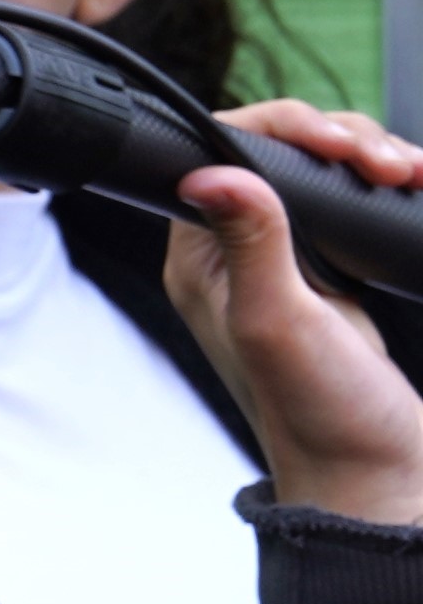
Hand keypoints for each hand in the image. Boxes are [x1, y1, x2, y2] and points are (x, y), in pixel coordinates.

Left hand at [162, 102, 422, 527]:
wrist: (380, 475)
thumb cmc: (322, 415)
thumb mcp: (279, 322)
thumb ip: (251, 244)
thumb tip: (211, 172)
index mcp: (201, 259)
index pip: (220, 154)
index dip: (279, 128)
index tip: (337, 141)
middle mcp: (236, 255)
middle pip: (277, 154)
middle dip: (339, 140)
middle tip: (385, 162)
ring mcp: (289, 264)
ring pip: (321, 175)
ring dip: (366, 158)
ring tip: (404, 172)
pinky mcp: (335, 277)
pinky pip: (351, 207)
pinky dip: (382, 188)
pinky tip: (411, 187)